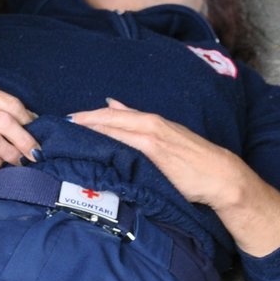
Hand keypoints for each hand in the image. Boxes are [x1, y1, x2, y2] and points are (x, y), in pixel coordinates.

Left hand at [67, 97, 242, 205]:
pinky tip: (93, 143)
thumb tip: (112, 106)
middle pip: (108, 117)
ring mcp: (151, 136)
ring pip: (114, 127)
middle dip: (84, 119)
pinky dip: (107, 139)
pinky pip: (125, 142)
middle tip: (60, 123)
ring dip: (91, 127)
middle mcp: (149, 123)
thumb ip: (138, 122)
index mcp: (151, 121)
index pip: (113, 114)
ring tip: (69, 130)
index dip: (89, 116)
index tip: (69, 119)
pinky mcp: (155, 151)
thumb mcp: (165, 135)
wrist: (219, 174)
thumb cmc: (193, 159)